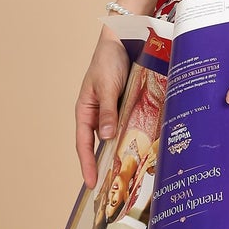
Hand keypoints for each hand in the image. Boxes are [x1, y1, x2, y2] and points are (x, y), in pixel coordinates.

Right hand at [76, 27, 131, 187]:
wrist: (123, 40)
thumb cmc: (108, 60)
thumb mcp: (106, 86)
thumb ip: (107, 112)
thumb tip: (105, 137)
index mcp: (85, 111)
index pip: (83, 144)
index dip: (87, 164)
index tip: (90, 183)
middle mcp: (98, 115)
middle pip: (100, 146)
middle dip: (105, 166)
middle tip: (112, 189)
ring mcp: (113, 112)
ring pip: (117, 137)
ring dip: (123, 153)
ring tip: (131, 175)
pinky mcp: (127, 106)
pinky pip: (130, 126)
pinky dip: (135, 137)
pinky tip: (144, 149)